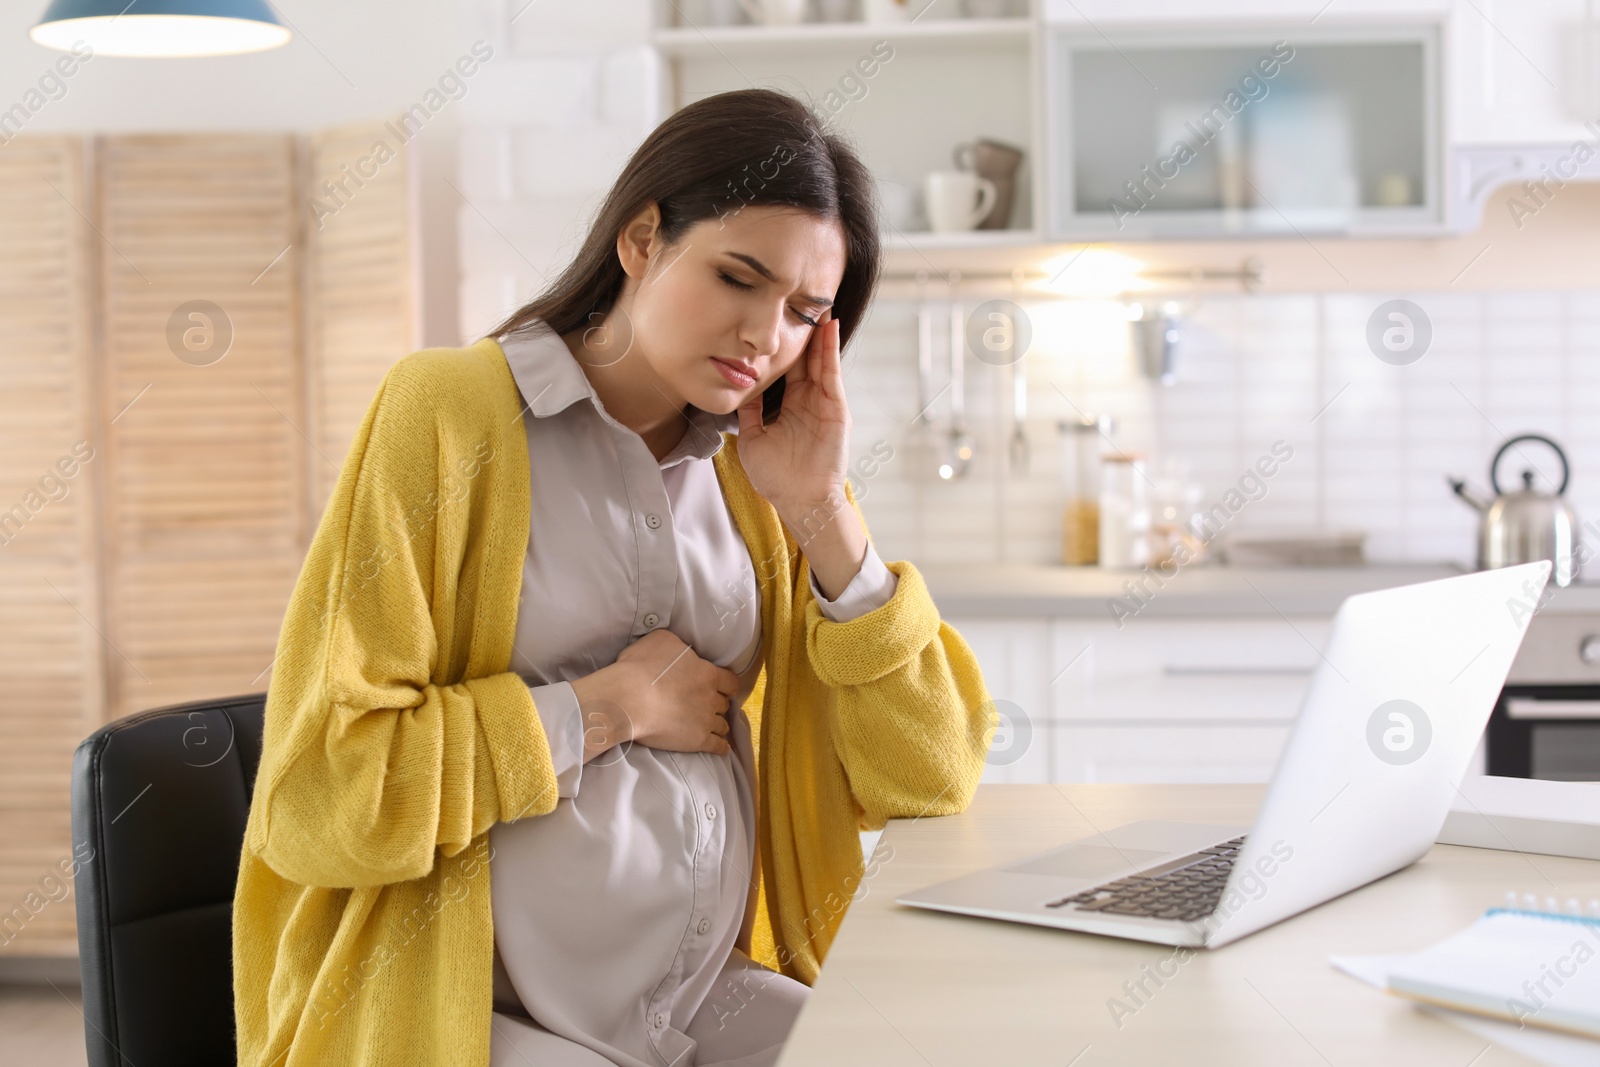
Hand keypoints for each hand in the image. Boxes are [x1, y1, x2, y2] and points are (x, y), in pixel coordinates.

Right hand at [571, 629, 738, 758]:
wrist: (628, 698)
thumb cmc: (641, 666)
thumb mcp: (662, 640)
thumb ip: (679, 645)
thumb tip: (683, 650)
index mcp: (707, 673)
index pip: (730, 681)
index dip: (726, 684)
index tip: (722, 687)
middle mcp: (711, 697)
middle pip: (724, 703)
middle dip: (717, 704)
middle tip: (709, 705)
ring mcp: (705, 720)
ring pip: (722, 725)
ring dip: (719, 725)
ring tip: (714, 727)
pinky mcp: (697, 741)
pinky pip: (718, 746)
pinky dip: (721, 747)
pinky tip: (721, 748)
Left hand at [733, 314, 868, 599]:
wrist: (800, 500)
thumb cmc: (777, 477)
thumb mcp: (753, 438)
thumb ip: (748, 413)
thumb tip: (737, 388)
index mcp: (789, 405)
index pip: (785, 367)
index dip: (780, 345)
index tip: (772, 321)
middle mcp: (808, 400)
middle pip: (804, 357)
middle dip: (802, 331)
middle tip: (796, 300)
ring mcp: (824, 402)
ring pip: (819, 359)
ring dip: (819, 333)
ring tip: (816, 303)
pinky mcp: (836, 408)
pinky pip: (832, 373)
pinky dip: (830, 350)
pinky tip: (828, 328)